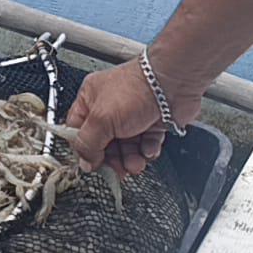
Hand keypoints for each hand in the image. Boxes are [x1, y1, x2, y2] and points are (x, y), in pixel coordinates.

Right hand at [66, 58, 200, 176]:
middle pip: (103, 143)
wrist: (174, 82)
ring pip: (126, 147)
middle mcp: (110, 107)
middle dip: (111, 159)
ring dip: (130, 158)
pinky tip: (149, 149)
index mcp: (91, 99)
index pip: (78, 130)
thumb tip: (84, 162)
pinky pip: (146, 144)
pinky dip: (148, 150)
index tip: (91, 165)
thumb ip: (88, 143)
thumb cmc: (138, 88)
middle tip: (116, 170)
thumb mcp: (102, 119)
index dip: (84, 150)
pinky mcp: (152, 122)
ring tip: (135, 163)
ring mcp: (132, 115)